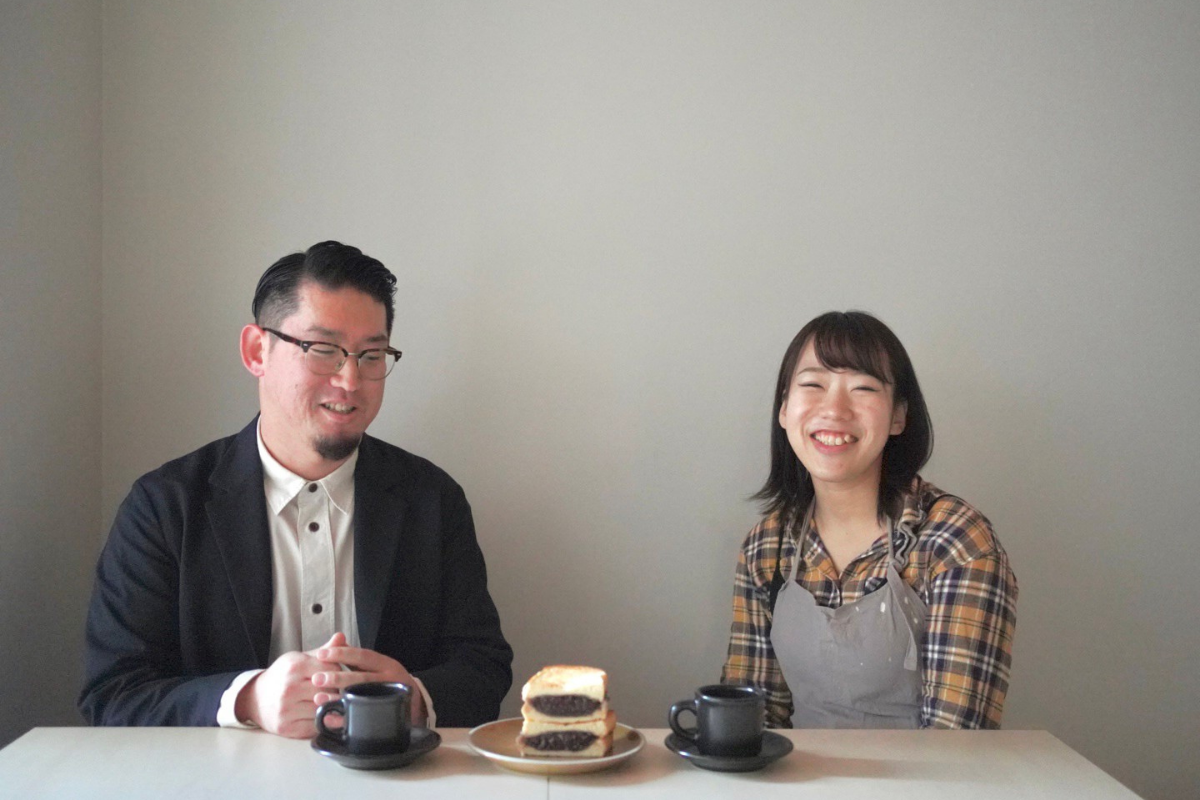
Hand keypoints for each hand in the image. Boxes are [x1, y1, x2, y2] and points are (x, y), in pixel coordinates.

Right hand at [235, 633, 346, 737]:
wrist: (255, 698)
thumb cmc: (282, 677)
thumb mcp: (299, 659)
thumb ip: (323, 651)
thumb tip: (342, 637)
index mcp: (295, 666)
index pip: (332, 670)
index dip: (339, 674)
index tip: (338, 677)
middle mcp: (289, 687)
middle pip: (329, 690)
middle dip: (336, 691)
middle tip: (336, 691)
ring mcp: (286, 709)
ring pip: (323, 708)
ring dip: (330, 707)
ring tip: (328, 702)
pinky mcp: (286, 727)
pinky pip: (315, 726)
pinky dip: (321, 721)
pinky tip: (320, 715)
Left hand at [311, 640, 427, 722]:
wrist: (416, 704)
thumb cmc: (390, 681)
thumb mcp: (378, 666)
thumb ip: (357, 657)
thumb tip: (336, 641)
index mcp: (386, 665)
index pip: (363, 656)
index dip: (342, 654)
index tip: (322, 654)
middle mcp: (389, 680)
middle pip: (362, 678)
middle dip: (337, 677)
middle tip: (317, 678)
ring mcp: (388, 699)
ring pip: (362, 697)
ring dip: (338, 697)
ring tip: (318, 698)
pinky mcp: (384, 717)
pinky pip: (361, 718)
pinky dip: (344, 718)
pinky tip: (329, 717)